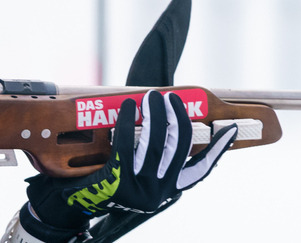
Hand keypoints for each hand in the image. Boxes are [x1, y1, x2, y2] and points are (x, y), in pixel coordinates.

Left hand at [25, 90, 236, 234]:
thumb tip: (163, 119)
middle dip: (178, 119)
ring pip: (155, 144)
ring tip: (153, 96)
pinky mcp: (119, 180)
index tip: (229, 129)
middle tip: (172, 98)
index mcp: (167, 190)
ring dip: (156, 115)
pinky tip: (129, 106)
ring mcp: (139, 188)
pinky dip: (130, 121)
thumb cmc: (104, 182)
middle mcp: (158, 192)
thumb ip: (151, 156)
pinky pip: (128, 144)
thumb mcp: (134, 175)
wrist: (71, 204)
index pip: (200, 170)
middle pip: (179, 148)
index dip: (217, 150)